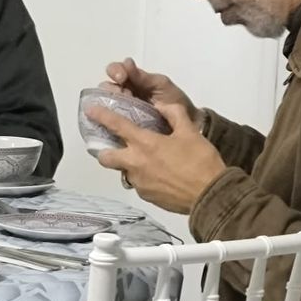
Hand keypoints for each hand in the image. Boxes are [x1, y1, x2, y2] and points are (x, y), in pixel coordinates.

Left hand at [88, 99, 226, 214]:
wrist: (210, 195)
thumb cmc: (200, 161)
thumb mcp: (190, 132)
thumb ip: (174, 115)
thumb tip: (163, 105)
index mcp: (145, 144)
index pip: (116, 126)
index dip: (101, 116)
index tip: (90, 111)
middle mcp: (136, 163)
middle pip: (106, 157)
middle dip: (104, 151)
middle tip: (113, 145)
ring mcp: (139, 182)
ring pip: (123, 171)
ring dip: (128, 164)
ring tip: (145, 161)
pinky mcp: (146, 196)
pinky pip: (139, 183)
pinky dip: (143, 177)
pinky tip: (158, 175)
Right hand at [103, 57, 199, 129]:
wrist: (189, 123)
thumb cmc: (175, 101)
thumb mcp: (161, 85)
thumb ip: (143, 76)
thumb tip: (127, 63)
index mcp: (133, 80)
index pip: (115, 70)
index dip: (115, 71)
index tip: (122, 78)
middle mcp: (125, 93)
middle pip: (106, 88)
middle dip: (112, 89)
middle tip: (125, 95)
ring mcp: (123, 110)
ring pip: (105, 104)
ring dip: (111, 104)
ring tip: (123, 109)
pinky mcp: (124, 127)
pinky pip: (111, 122)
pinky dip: (110, 121)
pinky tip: (115, 121)